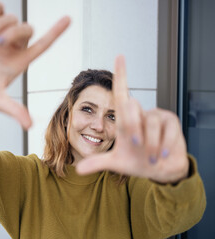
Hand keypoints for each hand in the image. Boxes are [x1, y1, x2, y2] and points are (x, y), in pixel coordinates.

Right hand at [0, 2, 69, 128]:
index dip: (56, 32)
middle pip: (27, 29)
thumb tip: (30, 126)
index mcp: (20, 63)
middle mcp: (13, 49)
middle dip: (14, 32)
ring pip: (12, 20)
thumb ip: (13, 110)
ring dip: (0, 26)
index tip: (68, 18)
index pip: (43, 45)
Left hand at [76, 56, 188, 183]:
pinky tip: (161, 154)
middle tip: (134, 145)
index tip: (120, 56)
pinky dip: (163, 145)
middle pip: (131, 107)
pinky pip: (167, 130)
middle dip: (132, 128)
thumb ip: (97, 163)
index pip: (121, 94)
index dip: (121, 76)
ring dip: (149, 144)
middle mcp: (140, 114)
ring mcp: (157, 116)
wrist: (159, 171)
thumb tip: (78, 169)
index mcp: (125, 120)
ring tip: (150, 156)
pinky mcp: (172, 122)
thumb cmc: (137, 161)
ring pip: (149, 122)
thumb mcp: (115, 163)